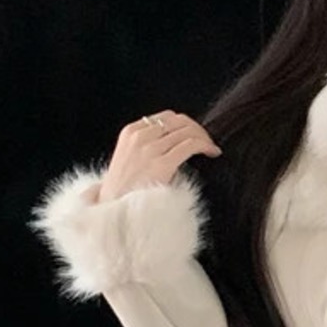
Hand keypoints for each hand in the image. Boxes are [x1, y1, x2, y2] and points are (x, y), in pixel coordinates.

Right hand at [98, 110, 221, 202]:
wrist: (113, 209)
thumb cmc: (123, 190)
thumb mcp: (129, 158)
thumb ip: (146, 146)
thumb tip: (175, 141)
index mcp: (131, 132)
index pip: (165, 117)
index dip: (184, 123)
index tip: (193, 133)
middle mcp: (140, 137)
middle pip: (178, 121)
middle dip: (196, 129)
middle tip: (206, 141)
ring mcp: (151, 150)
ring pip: (187, 131)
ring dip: (204, 137)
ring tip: (211, 148)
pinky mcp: (162, 164)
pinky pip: (192, 145)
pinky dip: (206, 145)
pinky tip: (212, 152)